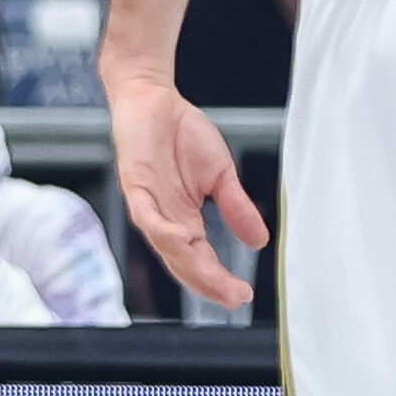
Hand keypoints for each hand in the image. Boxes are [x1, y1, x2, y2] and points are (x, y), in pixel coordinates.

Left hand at [105, 72, 266, 308]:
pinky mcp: (134, 185)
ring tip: (217, 281)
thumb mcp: (220, 176)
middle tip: (235, 298)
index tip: (244, 294)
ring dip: (191, 265)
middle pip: (184, 263)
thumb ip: (236, 208)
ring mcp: (148, 205)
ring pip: (166, 247)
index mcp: (184, 220)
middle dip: (209, 284)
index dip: (219, 280)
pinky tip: (182, 240)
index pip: (201, 260)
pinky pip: (146, 216)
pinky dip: (161, 231)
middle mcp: (164, 219)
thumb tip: (260, 242)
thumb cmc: (180, 134)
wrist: (152, 98)